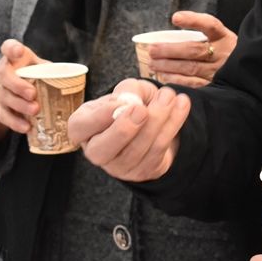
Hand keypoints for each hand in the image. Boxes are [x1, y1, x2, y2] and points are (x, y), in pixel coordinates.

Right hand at [0, 39, 44, 141]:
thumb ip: (50, 70)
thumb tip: (74, 77)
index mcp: (13, 57)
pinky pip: (4, 116)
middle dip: (18, 85)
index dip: (12, 48)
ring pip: (4, 97)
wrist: (10, 90)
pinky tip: (27, 127)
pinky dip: (15, 122)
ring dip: (19, 105)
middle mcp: (3, 72)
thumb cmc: (30, 75)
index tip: (19, 51)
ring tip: (35, 110)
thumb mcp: (39, 66)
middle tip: (32, 93)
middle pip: (4, 76)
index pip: (8, 47)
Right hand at [68, 79, 189, 181]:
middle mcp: (97, 151)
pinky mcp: (143, 171)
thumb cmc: (131, 102)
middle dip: (124, 130)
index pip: (80, 128)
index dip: (98, 118)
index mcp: (83, 129)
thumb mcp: (127, 90)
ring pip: (137, 150)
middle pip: (102, 150)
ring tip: (169, 96)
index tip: (119, 103)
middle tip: (142, 110)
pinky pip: (158, 150)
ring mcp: (119, 166)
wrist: (152, 120)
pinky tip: (182, 105)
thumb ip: (128, 91)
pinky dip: (173, 125)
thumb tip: (131, 102)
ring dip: (157, 121)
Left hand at [147, 11, 236, 86]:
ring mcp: (219, 71)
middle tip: (152, 50)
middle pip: (193, 50)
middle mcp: (223, 53)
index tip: (175, 18)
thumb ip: (201, 34)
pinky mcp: (215, 87)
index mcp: (224, 37)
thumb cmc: (225, 53)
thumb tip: (173, 27)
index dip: (192, 20)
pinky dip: (177, 80)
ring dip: (169, 66)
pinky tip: (164, 77)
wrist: (247, 73)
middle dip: (169, 50)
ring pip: (190, 68)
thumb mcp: (220, 39)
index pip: (210, 24)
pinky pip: (193, 83)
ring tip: (153, 64)